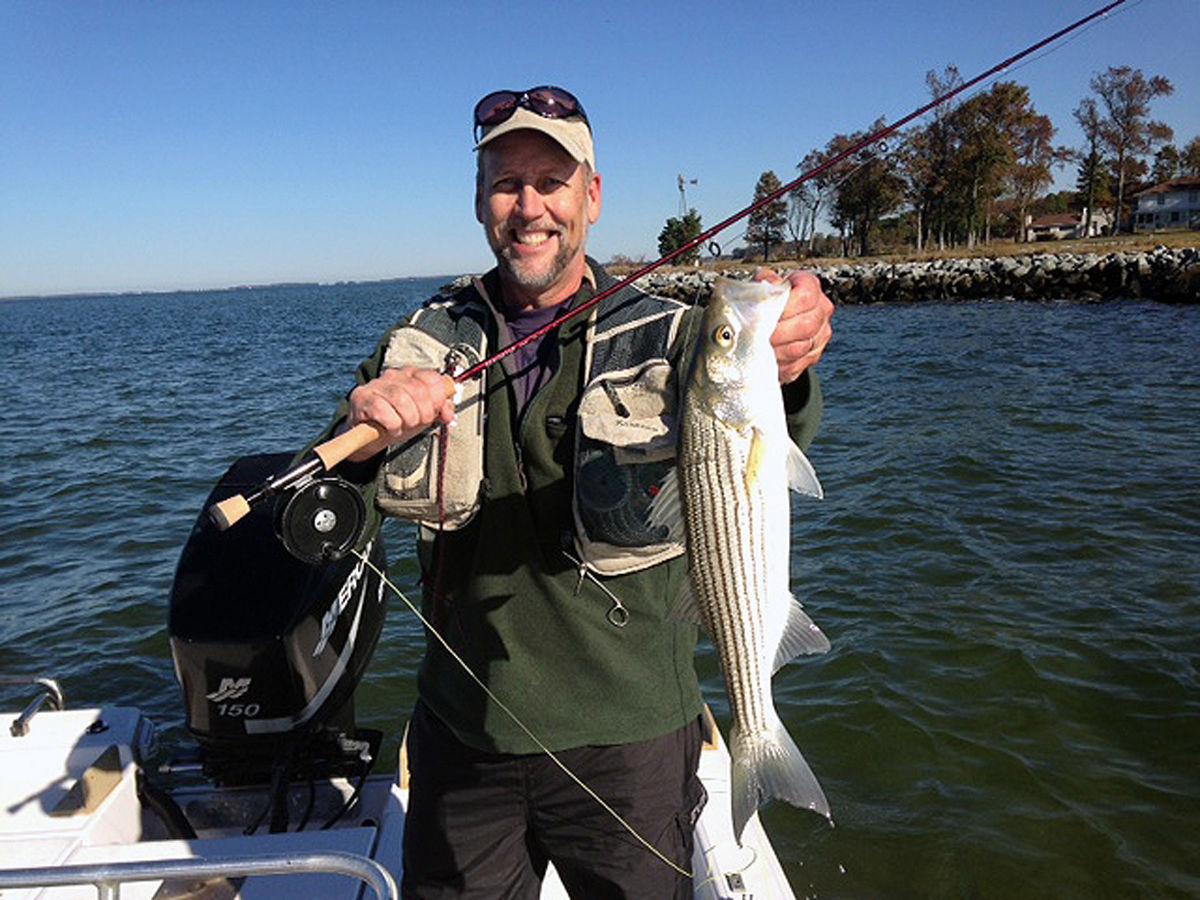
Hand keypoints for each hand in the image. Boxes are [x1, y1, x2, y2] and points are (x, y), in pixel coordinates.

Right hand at [344, 367, 456, 461]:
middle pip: (418, 390)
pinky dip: (391, 424)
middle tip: (419, 423)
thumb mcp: (422, 414)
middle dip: (424, 412)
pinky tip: (391, 428)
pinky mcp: (361, 398)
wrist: (368, 435)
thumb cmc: (397, 420)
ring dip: (407, 419)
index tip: (436, 412)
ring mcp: (376, 385)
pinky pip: (382, 409)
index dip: (438, 398)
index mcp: (411, 375)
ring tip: (404, 426)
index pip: (432, 378)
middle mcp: (394, 376)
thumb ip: (440, 410)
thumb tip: (449, 414)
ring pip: (400, 398)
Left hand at [756, 268, 833, 383]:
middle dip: (777, 332)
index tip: (764, 314)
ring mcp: (821, 335)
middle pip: (805, 325)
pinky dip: (778, 364)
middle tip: (756, 336)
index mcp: (811, 287)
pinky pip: (796, 365)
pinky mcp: (813, 356)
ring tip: (757, 348)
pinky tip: (765, 358)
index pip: (805, 296)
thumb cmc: (768, 299)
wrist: (777, 318)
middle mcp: (822, 310)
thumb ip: (763, 282)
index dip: (784, 307)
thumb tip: (763, 284)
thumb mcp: (764, 285)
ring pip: (800, 348)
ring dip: (775, 350)